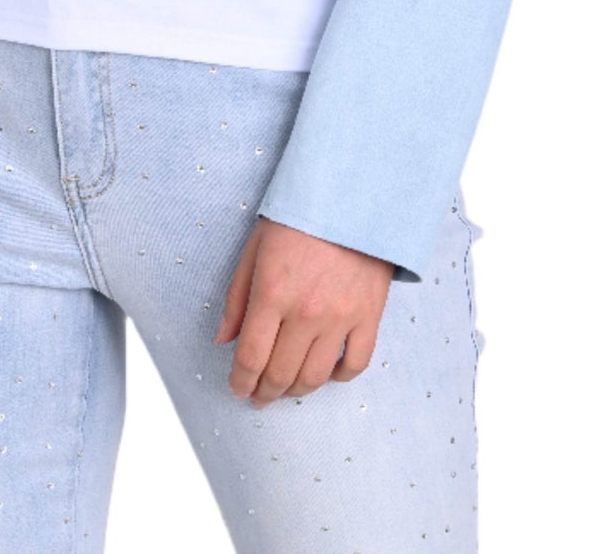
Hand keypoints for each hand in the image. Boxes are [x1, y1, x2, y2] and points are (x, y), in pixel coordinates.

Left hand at [212, 216, 394, 405]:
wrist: (352, 196)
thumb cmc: (298, 218)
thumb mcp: (255, 248)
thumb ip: (237, 297)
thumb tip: (223, 340)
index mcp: (272, 293)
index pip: (250, 357)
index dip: (240, 382)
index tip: (237, 389)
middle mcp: (306, 312)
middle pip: (280, 374)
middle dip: (263, 392)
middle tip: (258, 396)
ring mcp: (340, 317)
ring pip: (315, 377)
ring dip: (296, 391)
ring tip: (286, 388)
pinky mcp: (369, 316)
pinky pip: (354, 364)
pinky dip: (338, 377)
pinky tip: (326, 373)